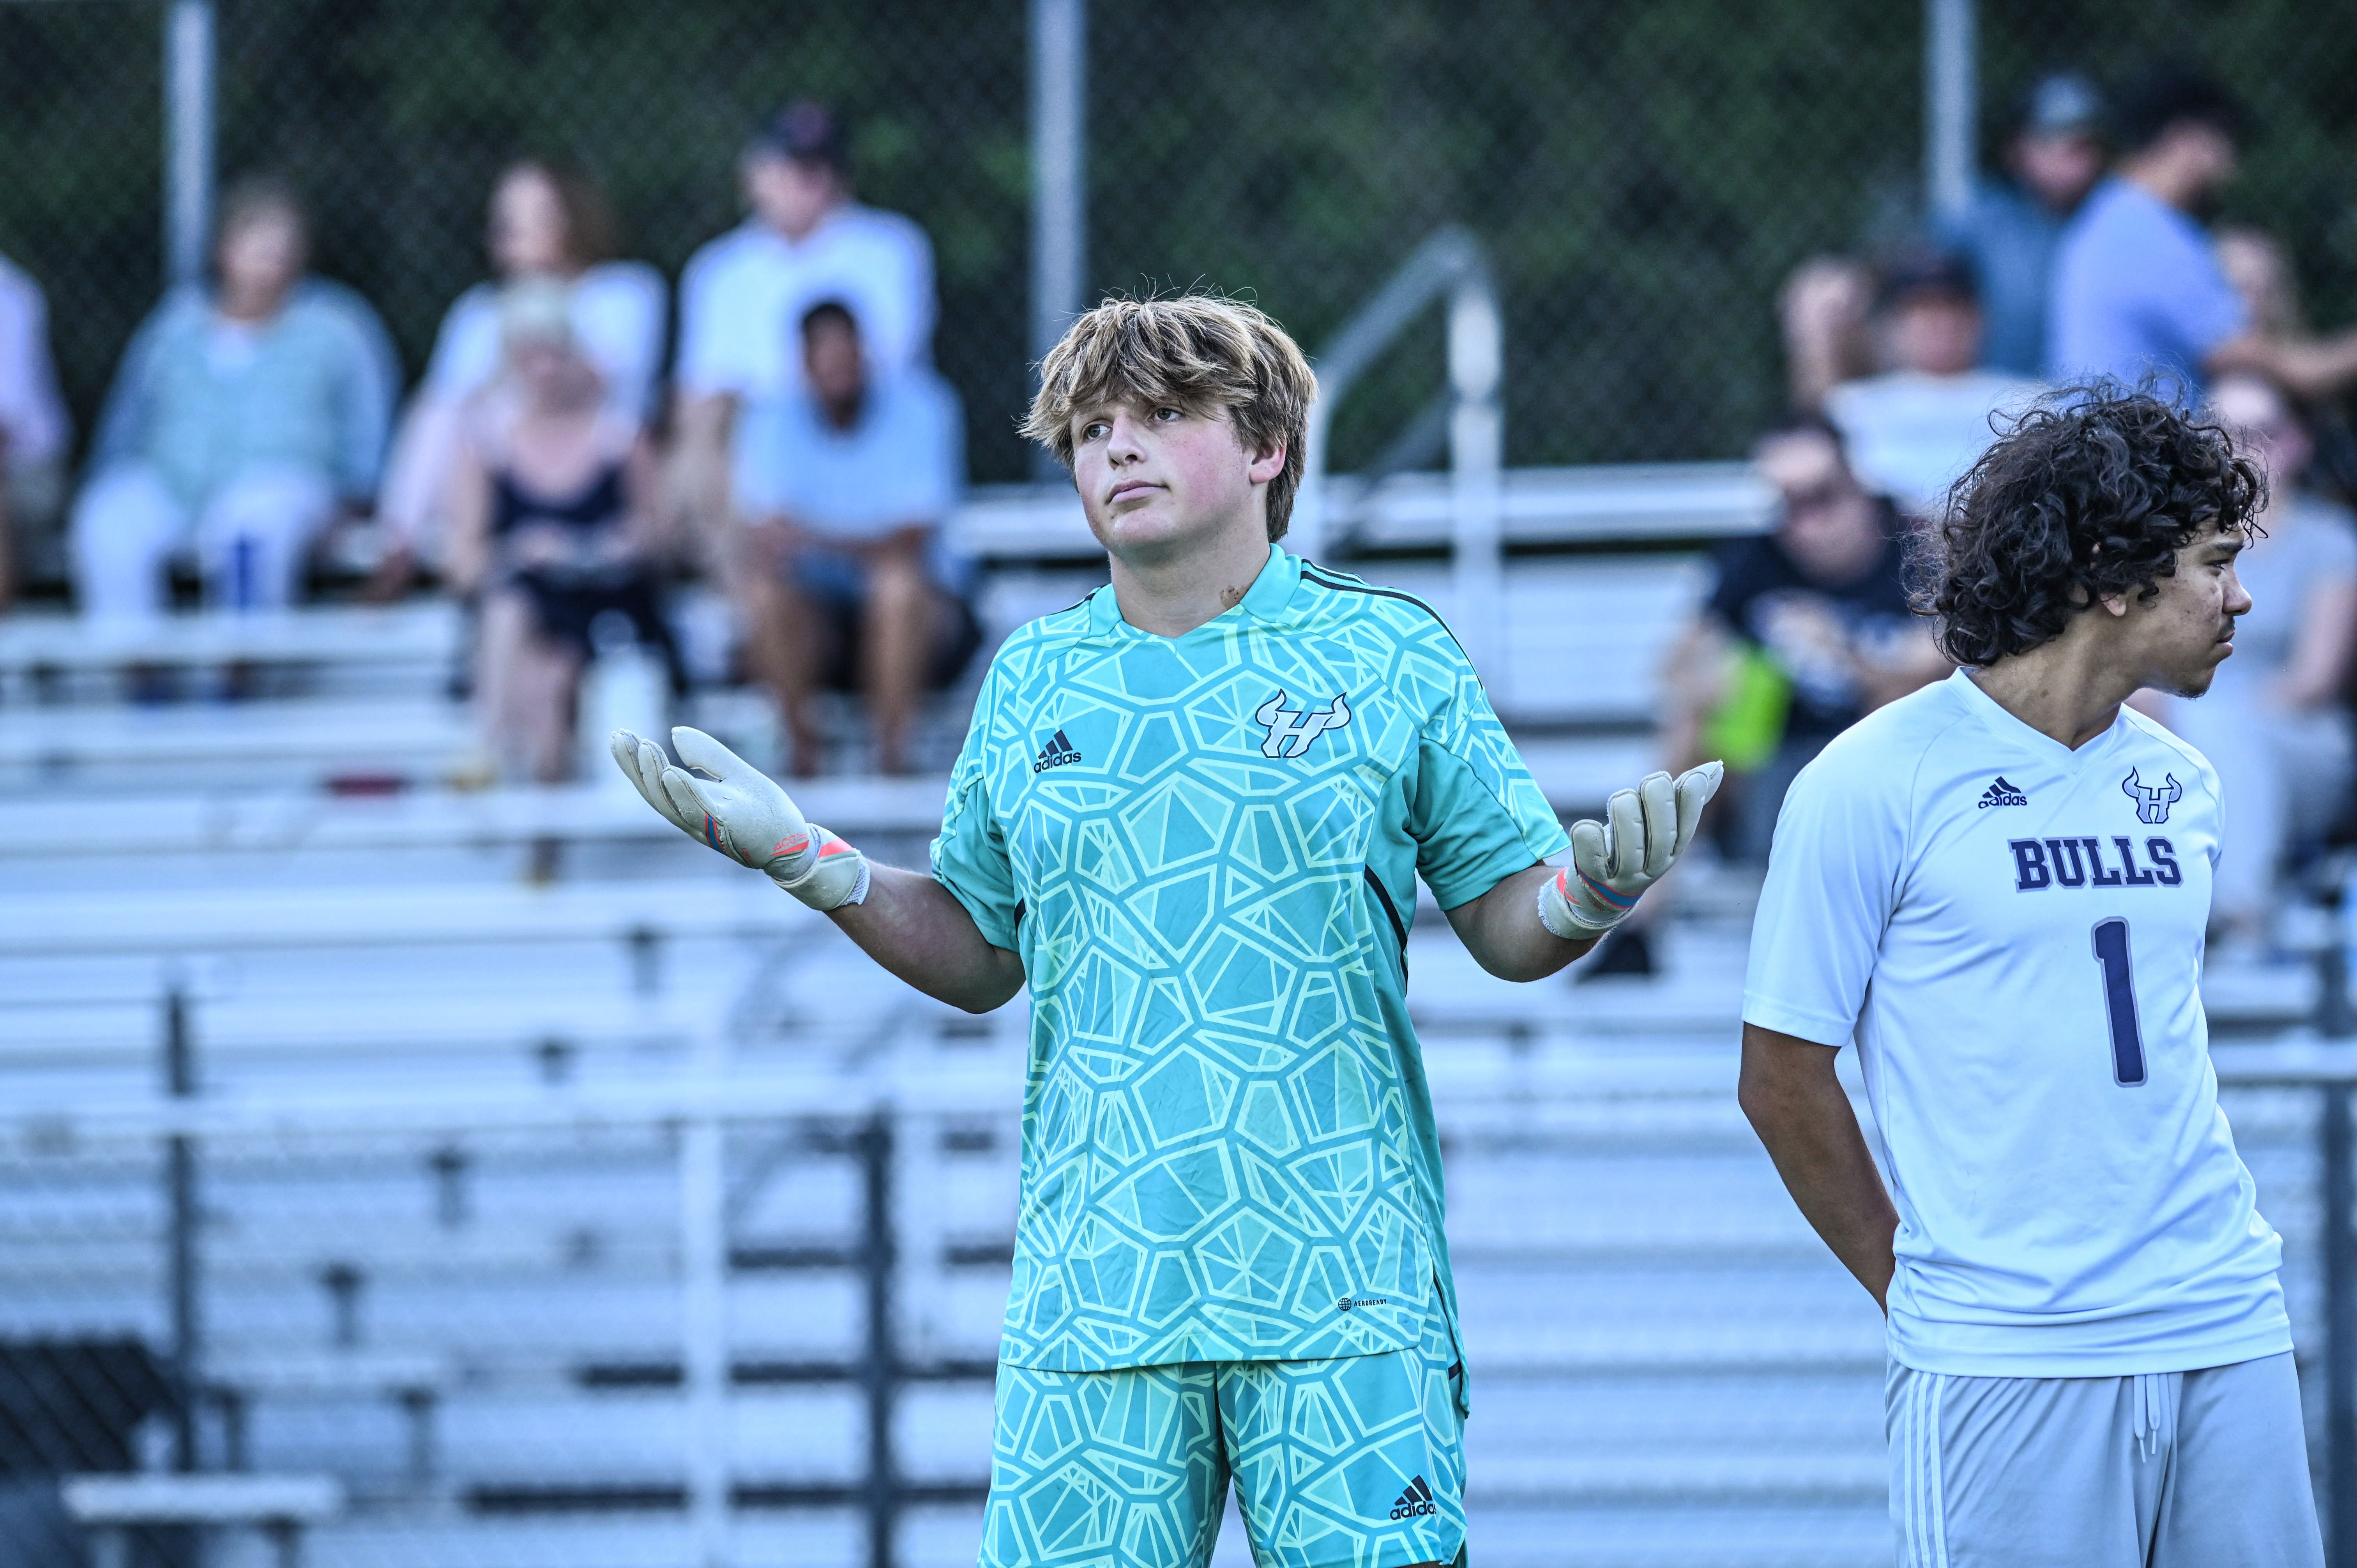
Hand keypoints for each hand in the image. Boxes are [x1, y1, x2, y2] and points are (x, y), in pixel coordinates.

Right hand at [609, 726, 868, 909]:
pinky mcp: (730, 830)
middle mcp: (693, 819)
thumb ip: (708, 755)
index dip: (634, 762)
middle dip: (634, 767)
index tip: (618, 735)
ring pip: (672, 804)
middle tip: (617, 737)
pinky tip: (672, 773)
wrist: (794, 842)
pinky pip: (701, 812)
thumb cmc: (764, 811)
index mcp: (691, 806)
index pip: (655, 783)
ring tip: (643, 747)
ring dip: (654, 776)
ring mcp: (710, 827)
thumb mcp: (734, 773)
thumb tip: (676, 732)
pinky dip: (684, 793)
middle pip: (654, 794)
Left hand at [1538, 762, 1723, 937]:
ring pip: (1630, 846)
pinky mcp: (1593, 879)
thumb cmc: (1634, 846)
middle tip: (1649, 781)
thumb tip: (1717, 766)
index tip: (1690, 777)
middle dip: (1658, 801)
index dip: (1692, 800)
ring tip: (1621, 799)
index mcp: (1673, 850)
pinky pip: (1591, 856)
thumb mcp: (1662, 823)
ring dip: (1625, 813)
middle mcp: (1652, 867)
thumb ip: (1685, 796)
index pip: (1689, 827)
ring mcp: (1623, 877)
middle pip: (1663, 836)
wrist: (1599, 894)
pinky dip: (1588, 836)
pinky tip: (1588, 825)